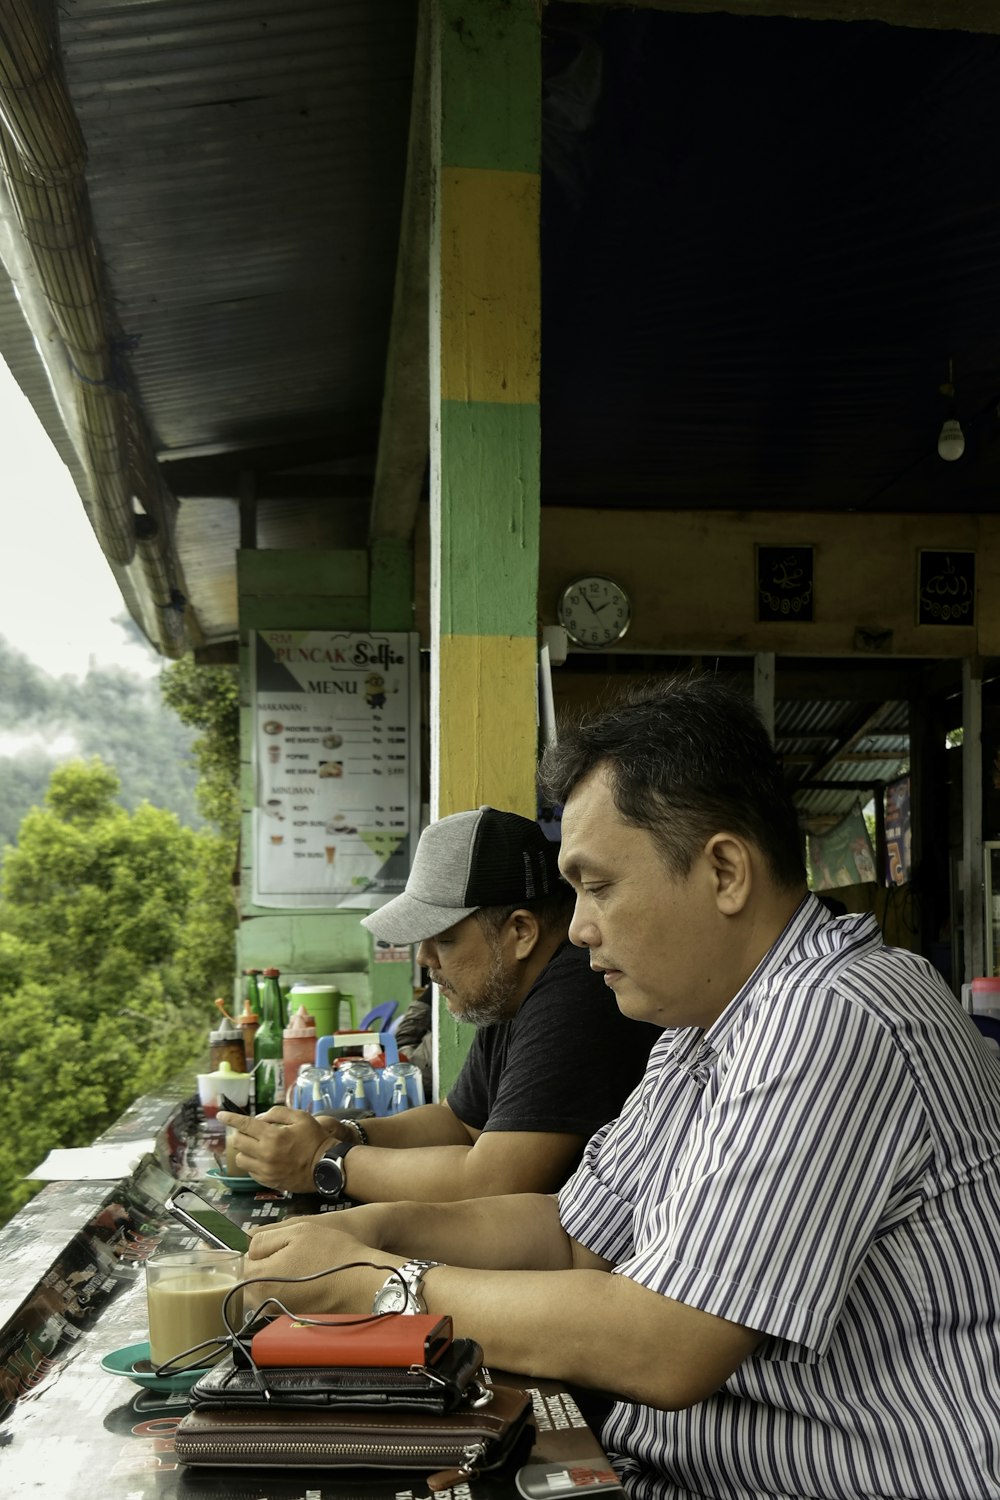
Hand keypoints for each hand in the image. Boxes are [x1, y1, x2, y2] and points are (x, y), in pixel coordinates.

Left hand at [217, 1106, 348, 1192]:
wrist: (325, 1166)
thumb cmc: (315, 1139)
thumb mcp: (300, 1117)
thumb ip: (277, 1113)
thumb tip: (259, 1118)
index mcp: (272, 1136)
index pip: (244, 1125)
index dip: (230, 1118)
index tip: (220, 1115)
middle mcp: (265, 1154)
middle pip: (238, 1142)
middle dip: (241, 1134)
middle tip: (250, 1132)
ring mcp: (265, 1170)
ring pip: (240, 1159)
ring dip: (245, 1150)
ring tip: (257, 1147)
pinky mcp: (268, 1181)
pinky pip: (250, 1171)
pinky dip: (253, 1163)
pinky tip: (264, 1159)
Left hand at [242, 1214, 388, 1313]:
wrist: (359, 1280)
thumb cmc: (330, 1252)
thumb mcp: (296, 1230)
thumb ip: (264, 1238)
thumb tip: (250, 1251)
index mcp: (260, 1279)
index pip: (245, 1262)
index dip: (263, 1249)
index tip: (281, 1245)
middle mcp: (264, 1302)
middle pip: (252, 1280)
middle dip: (265, 1266)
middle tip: (292, 1255)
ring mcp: (278, 1313)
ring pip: (266, 1291)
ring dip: (276, 1279)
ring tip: (301, 1267)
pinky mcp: (292, 1319)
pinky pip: (280, 1301)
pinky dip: (288, 1291)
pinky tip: (307, 1281)